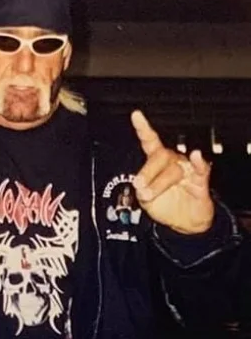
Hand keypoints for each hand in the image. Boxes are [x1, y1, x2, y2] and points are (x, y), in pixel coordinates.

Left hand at [130, 110, 213, 233]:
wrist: (183, 222)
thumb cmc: (165, 205)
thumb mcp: (146, 199)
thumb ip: (142, 190)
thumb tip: (140, 186)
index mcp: (157, 163)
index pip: (151, 142)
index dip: (144, 128)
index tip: (136, 116)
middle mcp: (172, 162)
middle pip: (161, 156)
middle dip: (147, 171)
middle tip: (139, 185)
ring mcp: (187, 169)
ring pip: (174, 168)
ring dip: (160, 182)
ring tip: (148, 195)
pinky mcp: (200, 180)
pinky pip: (201, 168)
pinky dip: (198, 162)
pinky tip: (195, 155)